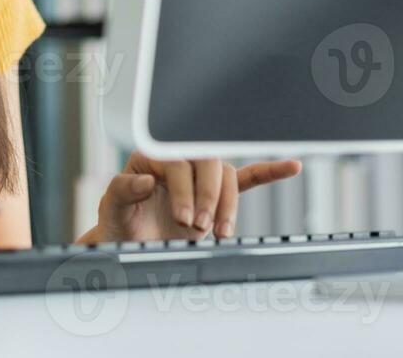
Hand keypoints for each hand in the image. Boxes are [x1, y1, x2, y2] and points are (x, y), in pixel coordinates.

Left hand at [85, 153, 301, 243]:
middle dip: (209, 196)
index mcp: (153, 156)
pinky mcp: (215, 195)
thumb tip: (146, 179)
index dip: (186, 189)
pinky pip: (245, 179)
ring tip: (218, 231)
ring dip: (228, 203)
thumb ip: (122, 190)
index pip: (180, 161)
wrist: (129, 246)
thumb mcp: (111, 208)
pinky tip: (291, 166)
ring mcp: (200, 177)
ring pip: (227, 176)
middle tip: (199, 226)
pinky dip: (268, 173)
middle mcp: (178, 160)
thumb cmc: (119, 225)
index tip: (183, 218)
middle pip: (208, 164)